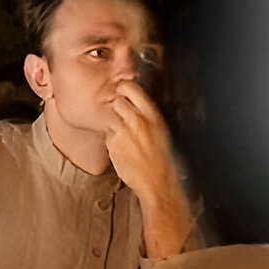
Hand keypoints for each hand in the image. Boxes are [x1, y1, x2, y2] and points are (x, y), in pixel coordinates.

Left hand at [106, 80, 192, 258]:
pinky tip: (123, 147)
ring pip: (110, 116)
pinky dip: (112, 138)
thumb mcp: (161, 130)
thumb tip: (133, 100)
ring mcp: (123, 132)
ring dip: (114, 122)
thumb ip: (147, 114)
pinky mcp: (112, 144)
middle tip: (124, 118)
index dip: (124, 88)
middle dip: (118, 107)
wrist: (156, 181)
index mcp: (152, 115)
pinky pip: (107, 133)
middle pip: (117, 100)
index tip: (124, 92)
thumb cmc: (161, 157)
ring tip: (125, 135)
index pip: (131, 87)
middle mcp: (137, 121)